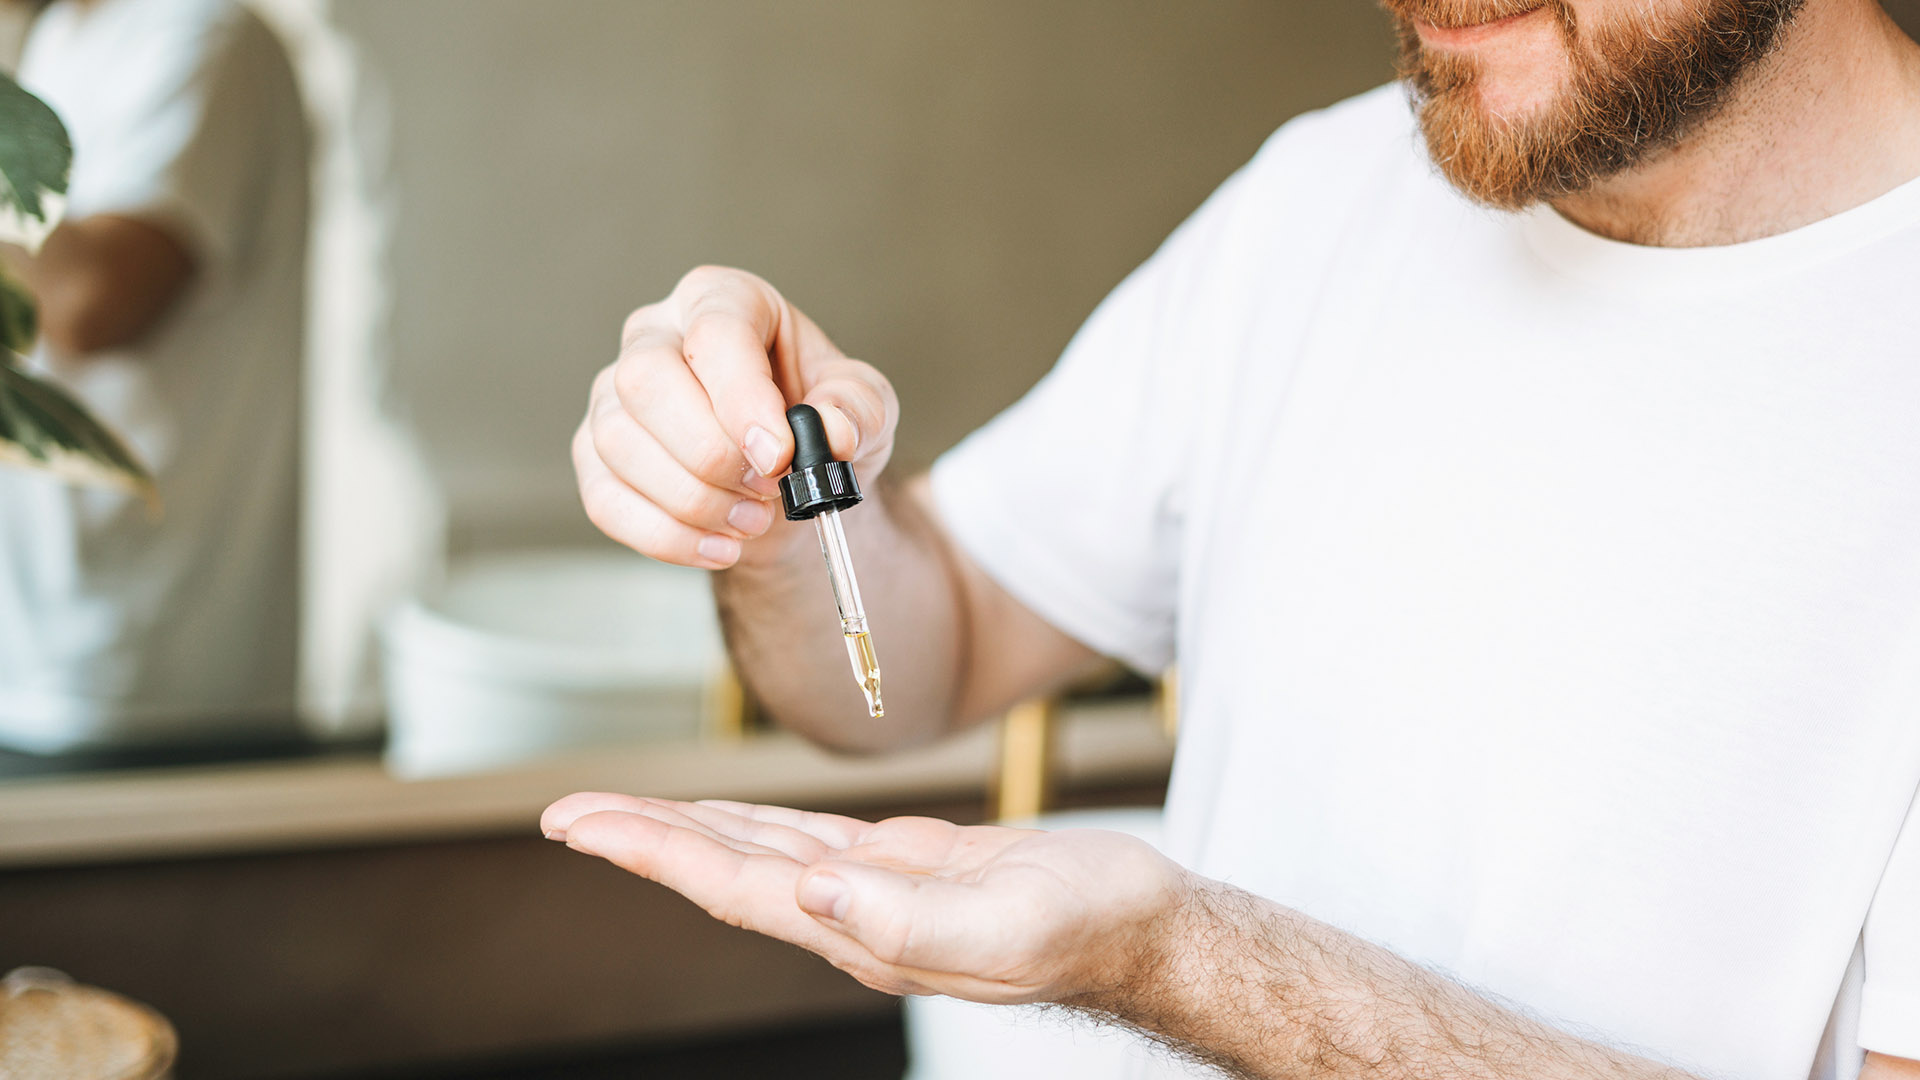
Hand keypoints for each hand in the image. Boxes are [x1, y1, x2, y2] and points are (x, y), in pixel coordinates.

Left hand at [540, 793, 1190, 1003]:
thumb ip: (908, 915)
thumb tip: (813, 890)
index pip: (733, 886)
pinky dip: (755, 822)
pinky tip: (729, 816)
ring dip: (686, 830)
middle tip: (566, 814)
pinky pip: (807, 841)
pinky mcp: (905, 866)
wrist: (1144, 927)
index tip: (580, 826)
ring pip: (757, 854)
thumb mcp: (1007, 922)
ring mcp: (875, 892)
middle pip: (725, 871)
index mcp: (865, 932)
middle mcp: (853, 916)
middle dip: (643, 840)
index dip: (653, 854)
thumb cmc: (1093, 926)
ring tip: (620, 814)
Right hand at [574, 267, 897, 569]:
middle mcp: (653, 335)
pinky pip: (606, 500)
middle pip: (645, 380)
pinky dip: (667, 537)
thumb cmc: (818, 421)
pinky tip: (718, 547)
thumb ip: (857, 410)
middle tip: (769, 490)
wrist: (789, 481)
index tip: (779, 454)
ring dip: (694, 500)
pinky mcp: (594, 457)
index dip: (743, 398)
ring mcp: (612, 396)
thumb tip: (831, 432)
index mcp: (721, 300)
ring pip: (620, 444)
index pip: (714, 333)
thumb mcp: (864, 405)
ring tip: (754, 520)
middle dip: (711, 452)